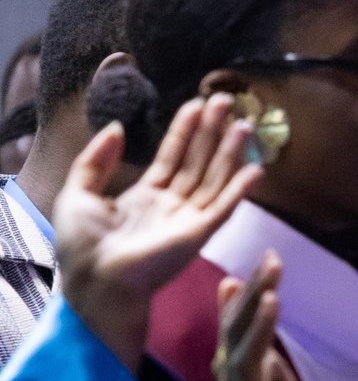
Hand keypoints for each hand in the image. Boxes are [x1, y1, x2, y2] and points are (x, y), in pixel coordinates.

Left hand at [56, 93, 262, 370]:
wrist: (95, 279)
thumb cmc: (83, 244)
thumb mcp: (79, 192)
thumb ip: (96, 160)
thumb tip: (117, 127)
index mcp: (145, 197)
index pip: (171, 157)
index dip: (185, 131)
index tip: (197, 104)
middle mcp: (172, 205)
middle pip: (198, 162)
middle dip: (212, 132)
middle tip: (225, 101)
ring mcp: (188, 219)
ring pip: (214, 178)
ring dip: (230, 152)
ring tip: (244, 123)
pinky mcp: (199, 233)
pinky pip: (224, 207)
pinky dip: (240, 189)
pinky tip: (256, 169)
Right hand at [215, 254, 321, 380]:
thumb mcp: (258, 361)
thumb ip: (244, 325)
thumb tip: (231, 283)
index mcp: (231, 358)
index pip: (236, 316)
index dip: (250, 286)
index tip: (268, 253)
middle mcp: (233, 375)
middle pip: (238, 329)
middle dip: (253, 294)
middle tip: (271, 262)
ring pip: (246, 357)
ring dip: (258, 326)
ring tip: (271, 298)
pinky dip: (270, 372)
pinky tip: (279, 361)